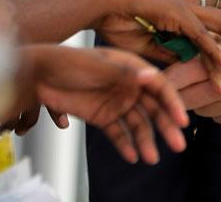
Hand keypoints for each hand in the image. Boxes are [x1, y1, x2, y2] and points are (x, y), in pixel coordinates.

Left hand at [6, 45, 188, 164]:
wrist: (39, 75)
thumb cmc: (68, 62)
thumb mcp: (98, 67)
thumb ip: (124, 74)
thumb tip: (152, 77)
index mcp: (132, 68)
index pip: (159, 86)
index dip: (172, 103)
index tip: (181, 121)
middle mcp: (128, 86)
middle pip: (153, 108)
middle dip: (166, 127)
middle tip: (178, 145)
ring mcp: (116, 102)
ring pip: (138, 124)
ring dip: (146, 141)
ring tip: (151, 158)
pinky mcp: (102, 116)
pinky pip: (118, 133)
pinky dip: (125, 145)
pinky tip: (132, 156)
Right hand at [88, 0, 220, 92]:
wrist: (101, 5)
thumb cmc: (117, 22)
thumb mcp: (147, 44)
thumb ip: (166, 51)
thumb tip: (183, 64)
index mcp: (179, 15)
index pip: (212, 26)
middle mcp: (185, 10)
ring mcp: (182, 9)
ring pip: (217, 29)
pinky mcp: (175, 14)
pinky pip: (199, 35)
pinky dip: (214, 50)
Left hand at [163, 22, 220, 126]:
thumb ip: (199, 44)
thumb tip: (166, 50)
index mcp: (218, 62)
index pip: (176, 77)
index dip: (160, 80)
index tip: (146, 82)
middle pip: (185, 99)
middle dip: (176, 95)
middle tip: (168, 90)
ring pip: (201, 111)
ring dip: (200, 101)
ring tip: (210, 86)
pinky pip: (220, 119)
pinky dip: (219, 109)